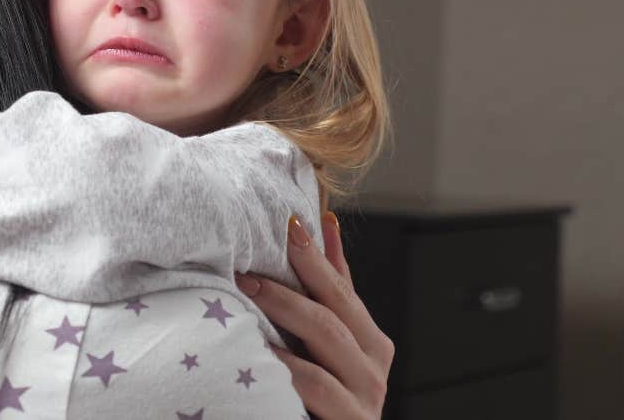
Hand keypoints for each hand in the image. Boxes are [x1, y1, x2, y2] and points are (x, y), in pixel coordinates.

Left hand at [235, 213, 394, 419]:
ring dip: (286, 307)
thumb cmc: (326, 401)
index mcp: (371, 342)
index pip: (343, 289)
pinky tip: (259, 347)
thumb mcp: (329, 348)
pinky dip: (286, 363)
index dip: (318, 254)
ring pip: (328, 336)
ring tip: (249, 289)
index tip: (292, 222)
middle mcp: (374, 365)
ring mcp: (367, 394)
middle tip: (258, 251)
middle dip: (299, 273)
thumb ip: (330, 295)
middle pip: (336, 306)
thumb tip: (325, 228)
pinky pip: (316, 384)